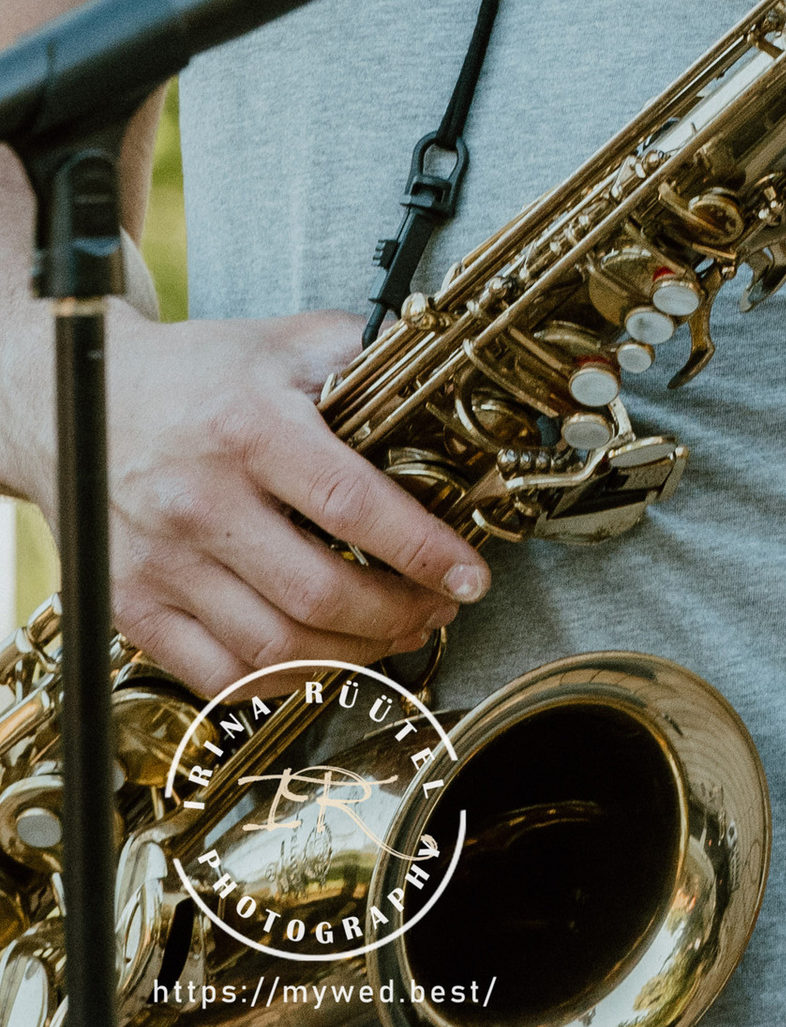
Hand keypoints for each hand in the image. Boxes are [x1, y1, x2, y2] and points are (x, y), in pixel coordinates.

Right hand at [20, 309, 487, 696]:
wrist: (74, 402)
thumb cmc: (192, 374)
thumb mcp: (282, 343)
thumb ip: (361, 357)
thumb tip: (441, 381)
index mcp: (248, 428)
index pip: (351, 505)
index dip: (421, 549)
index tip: (470, 574)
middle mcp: (200, 502)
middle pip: (317, 595)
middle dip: (399, 615)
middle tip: (439, 608)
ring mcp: (161, 564)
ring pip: (274, 649)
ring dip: (353, 657)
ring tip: (394, 634)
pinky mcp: (131, 608)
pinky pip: (218, 677)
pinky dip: (283, 684)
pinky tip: (323, 661)